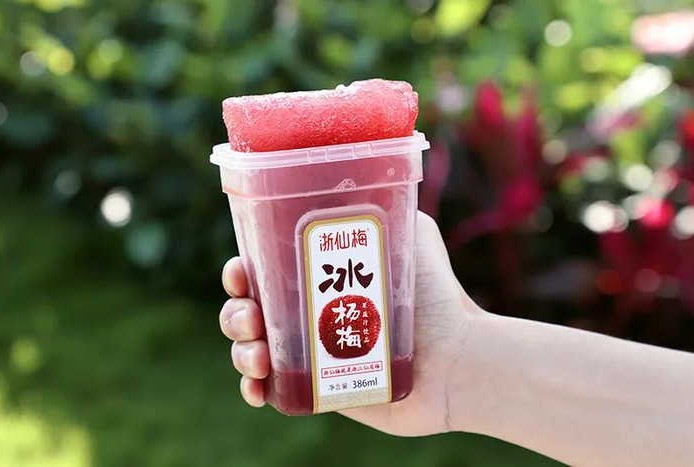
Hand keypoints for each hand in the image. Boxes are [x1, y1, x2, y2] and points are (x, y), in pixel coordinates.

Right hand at [219, 212, 483, 435]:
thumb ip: (384, 203)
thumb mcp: (411, 231)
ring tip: (258, 355)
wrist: (457, 358)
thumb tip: (358, 177)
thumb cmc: (437, 294)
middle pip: (250, 310)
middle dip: (235, 312)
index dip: (241, 271)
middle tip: (251, 314)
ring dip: (241, 350)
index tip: (239, 271)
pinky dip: (253, 389)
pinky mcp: (320, 391)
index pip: (265, 272)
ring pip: (253, 350)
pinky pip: (272, 391)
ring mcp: (313, 354)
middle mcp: (311, 314)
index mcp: (322, 279)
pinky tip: (258, 388)